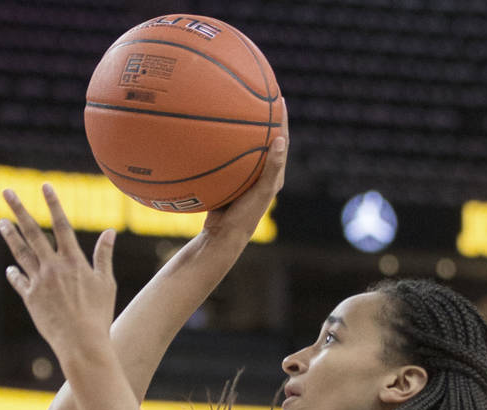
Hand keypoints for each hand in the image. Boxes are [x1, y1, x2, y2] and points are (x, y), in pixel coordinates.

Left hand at [0, 184, 116, 356]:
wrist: (81, 342)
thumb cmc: (99, 314)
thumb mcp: (106, 283)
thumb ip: (104, 256)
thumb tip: (109, 232)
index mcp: (73, 261)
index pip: (61, 225)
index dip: (53, 203)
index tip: (45, 186)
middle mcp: (53, 267)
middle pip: (33, 232)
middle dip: (19, 210)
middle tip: (7, 192)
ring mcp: (39, 282)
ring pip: (21, 253)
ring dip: (11, 236)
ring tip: (1, 222)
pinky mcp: (30, 298)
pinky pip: (20, 281)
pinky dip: (14, 274)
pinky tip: (10, 268)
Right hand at [202, 97, 287, 241]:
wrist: (222, 237)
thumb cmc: (244, 216)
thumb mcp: (261, 191)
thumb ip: (272, 167)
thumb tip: (281, 139)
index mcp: (274, 175)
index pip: (282, 140)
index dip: (282, 119)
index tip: (278, 98)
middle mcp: (261, 173)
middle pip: (263, 139)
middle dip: (261, 118)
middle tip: (257, 94)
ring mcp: (242, 177)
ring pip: (242, 148)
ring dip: (239, 130)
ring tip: (231, 108)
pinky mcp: (227, 182)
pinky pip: (223, 158)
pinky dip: (218, 146)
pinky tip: (205, 135)